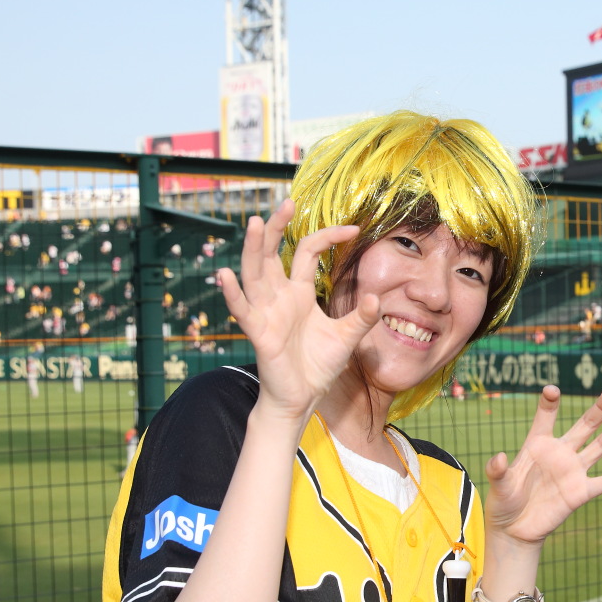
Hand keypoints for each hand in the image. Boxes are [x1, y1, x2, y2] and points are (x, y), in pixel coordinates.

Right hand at [217, 199, 379, 420]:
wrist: (302, 398)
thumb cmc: (318, 366)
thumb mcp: (346, 337)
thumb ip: (361, 318)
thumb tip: (376, 298)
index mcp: (299, 293)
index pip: (308, 252)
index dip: (327, 236)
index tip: (353, 229)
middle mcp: (279, 297)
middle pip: (273, 254)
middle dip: (277, 228)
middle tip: (287, 203)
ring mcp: (267, 313)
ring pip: (254, 274)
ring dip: (254, 249)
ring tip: (256, 224)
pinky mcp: (259, 333)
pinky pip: (242, 310)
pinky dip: (233, 294)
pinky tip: (225, 275)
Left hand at [485, 387, 601, 546]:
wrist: (515, 529)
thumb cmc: (504, 502)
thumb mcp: (498, 485)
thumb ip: (498, 471)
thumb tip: (499, 457)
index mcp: (537, 444)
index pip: (545, 418)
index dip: (549, 404)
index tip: (552, 391)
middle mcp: (560, 453)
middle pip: (583, 427)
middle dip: (597, 411)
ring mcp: (573, 471)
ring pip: (599, 448)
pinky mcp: (582, 492)